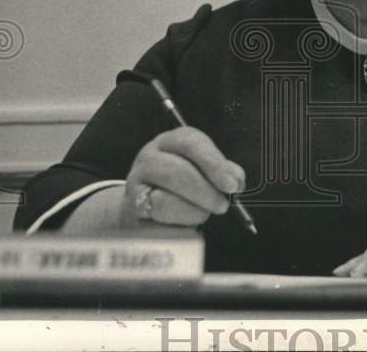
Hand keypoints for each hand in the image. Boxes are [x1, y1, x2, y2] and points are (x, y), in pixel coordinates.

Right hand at [119, 126, 245, 227]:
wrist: (143, 210)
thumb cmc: (180, 188)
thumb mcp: (202, 173)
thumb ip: (221, 173)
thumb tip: (235, 179)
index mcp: (171, 141)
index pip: (191, 142)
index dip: (214, 163)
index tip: (232, 184)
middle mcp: (150, 157)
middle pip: (176, 170)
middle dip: (205, 190)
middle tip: (223, 204)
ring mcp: (136, 183)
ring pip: (163, 198)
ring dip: (192, 209)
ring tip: (204, 213)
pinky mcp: (131, 210)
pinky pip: (156, 221)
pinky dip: (177, 223)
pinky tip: (187, 224)